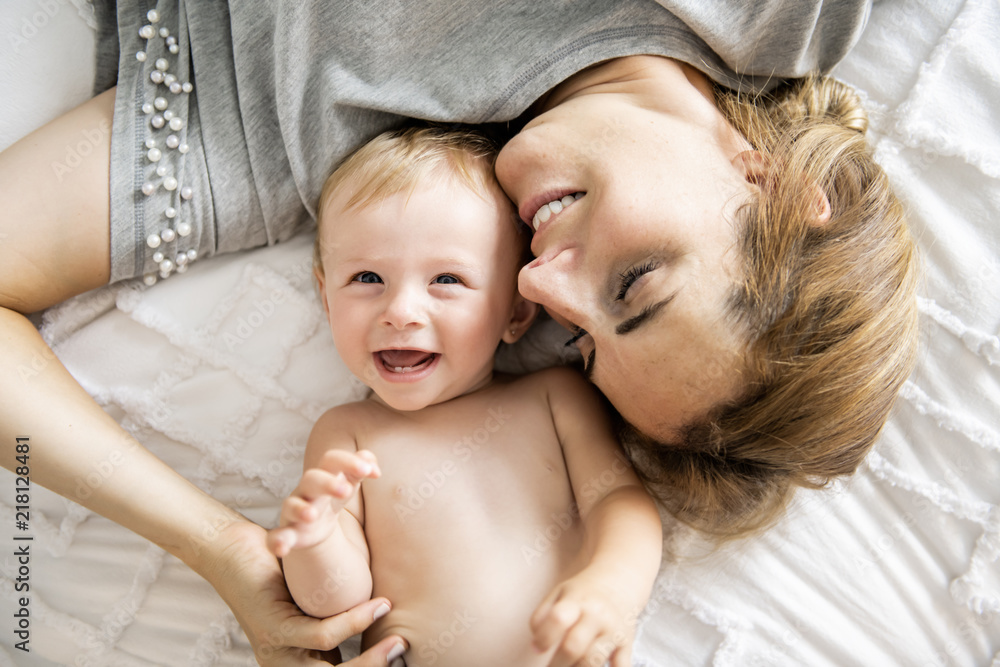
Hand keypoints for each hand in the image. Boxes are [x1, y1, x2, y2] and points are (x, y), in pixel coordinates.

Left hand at [203, 519, 406, 664]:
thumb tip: (383, 621)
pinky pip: (319, 636)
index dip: (371, 666)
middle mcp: (283, 664)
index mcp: (295, 661)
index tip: (403, 651)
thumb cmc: (279, 573)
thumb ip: (338, 622)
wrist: (233, 548)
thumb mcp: (314, 604)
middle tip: (403, 648)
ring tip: (396, 637)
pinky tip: (375, 607)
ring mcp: (276, 651)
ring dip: (370, 656)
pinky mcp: (272, 630)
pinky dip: (351, 624)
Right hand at [268, 450, 379, 556]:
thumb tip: (374, 468)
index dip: (348, 462)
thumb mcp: (349, 482)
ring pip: (291, 505)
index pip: (331, 460)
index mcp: (324, 476)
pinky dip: (276, 541)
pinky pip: (276, 536)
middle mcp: (307, 491)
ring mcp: (295, 512)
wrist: (313, 525)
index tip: (368, 471)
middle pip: (311, 479)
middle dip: (327, 483)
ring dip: (300, 509)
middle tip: (346, 490)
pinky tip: (281, 549)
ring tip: (312, 516)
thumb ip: (360, 471)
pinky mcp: (288, 535)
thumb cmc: (332, 497)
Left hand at [531, 570, 638, 666]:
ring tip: (571, 665)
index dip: (544, 638)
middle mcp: (597, 615)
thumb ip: (541, 615)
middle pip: (574, 646)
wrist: (620, 580)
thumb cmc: (583, 592)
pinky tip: (597, 666)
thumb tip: (535, 646)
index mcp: (576, 600)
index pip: (558, 618)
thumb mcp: (559, 592)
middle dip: (558, 664)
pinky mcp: (627, 644)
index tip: (538, 648)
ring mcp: (613, 631)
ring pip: (594, 661)